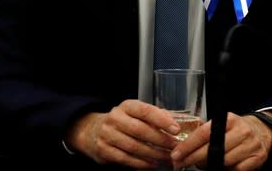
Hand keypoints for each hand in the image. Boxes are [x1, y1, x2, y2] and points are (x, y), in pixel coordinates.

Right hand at [65, 99, 179, 167]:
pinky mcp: (103, 150)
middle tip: (175, 147)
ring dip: (153, 154)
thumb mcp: (137, 113)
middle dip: (161, 140)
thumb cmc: (123, 121)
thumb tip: (179, 120)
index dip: (162, 120)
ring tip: (167, 158)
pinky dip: (141, 163)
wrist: (92, 130)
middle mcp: (115, 118)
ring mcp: (107, 134)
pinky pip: (125, 159)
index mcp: (127, 106)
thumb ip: (157, 115)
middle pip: (141, 130)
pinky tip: (152, 164)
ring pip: (134, 146)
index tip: (176, 129)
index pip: (146, 111)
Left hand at [171, 112, 269, 170]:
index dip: (188, 145)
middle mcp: (242, 131)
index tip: (176, 154)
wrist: (262, 131)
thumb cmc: (236, 130)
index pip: (205, 133)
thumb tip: (183, 150)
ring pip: (224, 161)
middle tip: (181, 163)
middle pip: (213, 149)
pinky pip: (236, 170)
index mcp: (230, 120)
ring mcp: (251, 145)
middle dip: (193, 158)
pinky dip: (226, 170)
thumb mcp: (223, 125)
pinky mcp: (257, 158)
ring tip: (201, 164)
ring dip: (209, 166)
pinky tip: (221, 166)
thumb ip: (206, 134)